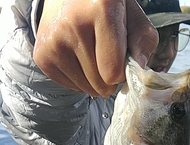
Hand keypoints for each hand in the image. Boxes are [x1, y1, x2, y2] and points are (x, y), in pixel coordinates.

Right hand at [33, 0, 157, 96]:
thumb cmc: (104, 7)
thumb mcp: (131, 14)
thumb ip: (143, 41)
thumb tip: (140, 69)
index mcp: (101, 10)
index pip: (113, 71)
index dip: (121, 71)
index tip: (119, 58)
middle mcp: (73, 24)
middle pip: (100, 83)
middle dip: (108, 78)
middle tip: (106, 57)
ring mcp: (54, 41)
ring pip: (85, 88)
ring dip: (94, 81)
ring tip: (92, 55)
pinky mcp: (42, 56)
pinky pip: (70, 86)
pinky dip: (78, 79)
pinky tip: (78, 58)